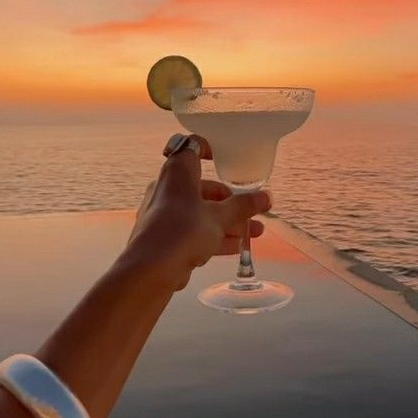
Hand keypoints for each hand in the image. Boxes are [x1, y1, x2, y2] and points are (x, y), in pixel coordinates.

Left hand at [125, 135, 270, 290]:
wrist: (151, 269)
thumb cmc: (185, 230)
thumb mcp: (220, 217)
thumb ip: (244, 206)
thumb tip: (267, 197)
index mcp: (178, 173)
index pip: (192, 148)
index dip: (210, 149)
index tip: (228, 159)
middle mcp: (168, 189)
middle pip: (204, 188)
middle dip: (232, 202)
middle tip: (253, 212)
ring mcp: (165, 214)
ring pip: (201, 212)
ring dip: (228, 222)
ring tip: (254, 233)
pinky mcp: (166, 237)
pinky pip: (194, 231)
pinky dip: (214, 236)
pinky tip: (237, 248)